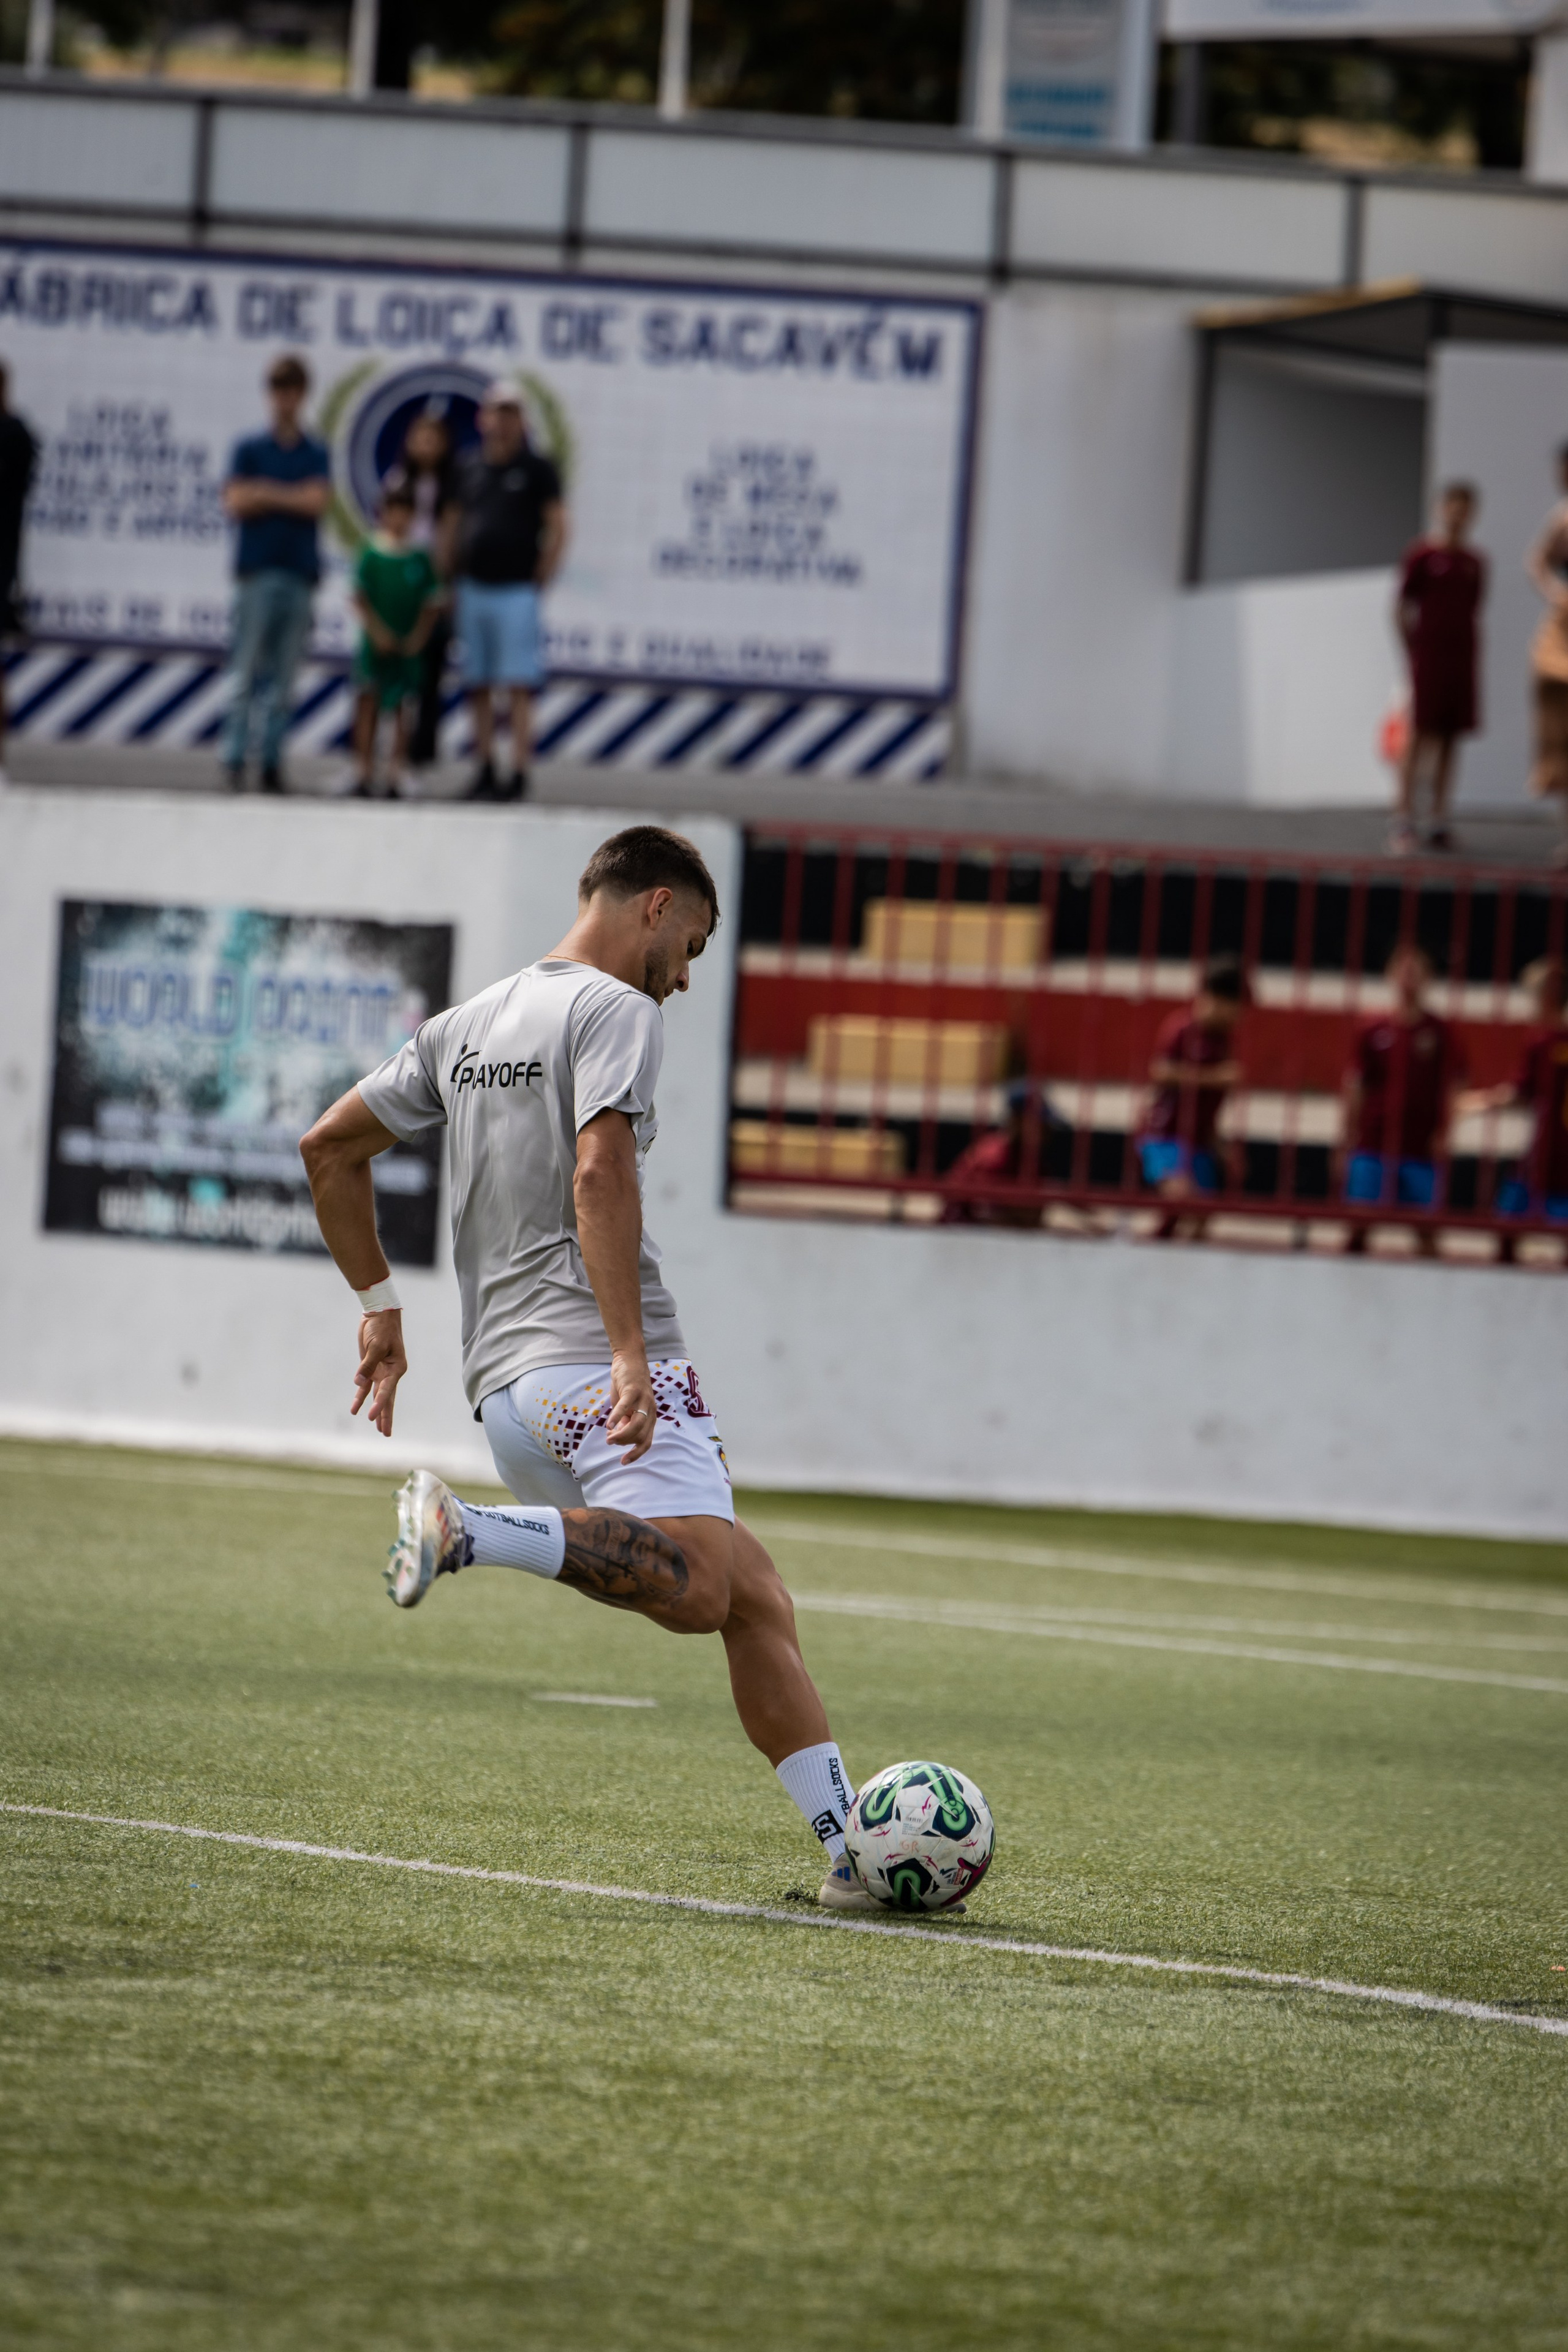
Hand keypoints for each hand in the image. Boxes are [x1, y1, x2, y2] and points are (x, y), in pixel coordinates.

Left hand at [351, 1308, 406, 1436]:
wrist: (379, 1314)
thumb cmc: (382, 1327)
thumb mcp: (376, 1345)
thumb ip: (367, 1365)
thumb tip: (358, 1383)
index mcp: (397, 1368)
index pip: (387, 1391)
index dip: (379, 1405)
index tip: (371, 1418)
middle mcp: (390, 1372)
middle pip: (387, 1399)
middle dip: (385, 1416)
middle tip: (387, 1434)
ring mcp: (380, 1371)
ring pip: (377, 1395)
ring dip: (375, 1410)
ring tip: (376, 1427)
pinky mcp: (370, 1368)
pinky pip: (365, 1386)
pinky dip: (360, 1397)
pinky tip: (356, 1408)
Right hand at [604, 1347, 655, 1463]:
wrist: (630, 1360)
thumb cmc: (628, 1386)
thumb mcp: (627, 1408)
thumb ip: (625, 1422)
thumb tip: (616, 1436)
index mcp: (650, 1416)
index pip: (646, 1441)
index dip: (635, 1453)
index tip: (623, 1461)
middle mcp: (650, 1410)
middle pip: (640, 1435)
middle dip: (624, 1443)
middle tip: (610, 1441)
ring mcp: (643, 1400)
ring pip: (636, 1425)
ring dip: (621, 1434)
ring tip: (609, 1437)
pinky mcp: (633, 1390)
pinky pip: (625, 1407)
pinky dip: (617, 1418)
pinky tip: (609, 1425)